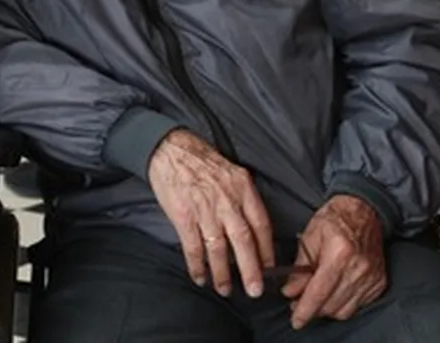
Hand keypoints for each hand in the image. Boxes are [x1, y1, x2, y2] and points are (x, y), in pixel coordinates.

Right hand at [147, 129, 274, 297]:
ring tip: (224, 289)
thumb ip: (243, 198)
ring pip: (218, 248)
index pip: (261, 225)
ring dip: (222, 273)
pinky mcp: (183, 216)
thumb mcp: (232, 172)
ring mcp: (204, 209)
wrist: (170, 149)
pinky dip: (196, 265)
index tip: (269, 269)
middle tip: (254, 291)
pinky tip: (199, 276)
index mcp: (243, 188)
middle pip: (244, 241)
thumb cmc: (202, 161)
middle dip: (251, 270)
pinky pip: (193, 246)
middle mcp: (226, 200)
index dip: (266, 250)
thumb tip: (253, 228)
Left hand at [282, 195, 385, 328]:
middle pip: (332, 304)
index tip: (296, 320)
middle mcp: (360, 268)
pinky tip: (332, 293)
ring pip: (345, 310)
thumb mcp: (309, 237)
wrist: (363, 211)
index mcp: (340, 252)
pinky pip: (358, 305)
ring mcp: (372, 277)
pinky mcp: (379, 283)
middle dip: (313, 309)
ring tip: (313, 298)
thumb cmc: (334, 219)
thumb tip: (290, 291)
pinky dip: (342, 304)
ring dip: (326, 309)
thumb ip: (299, 267)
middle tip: (297, 303)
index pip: (320, 291)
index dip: (306, 309)